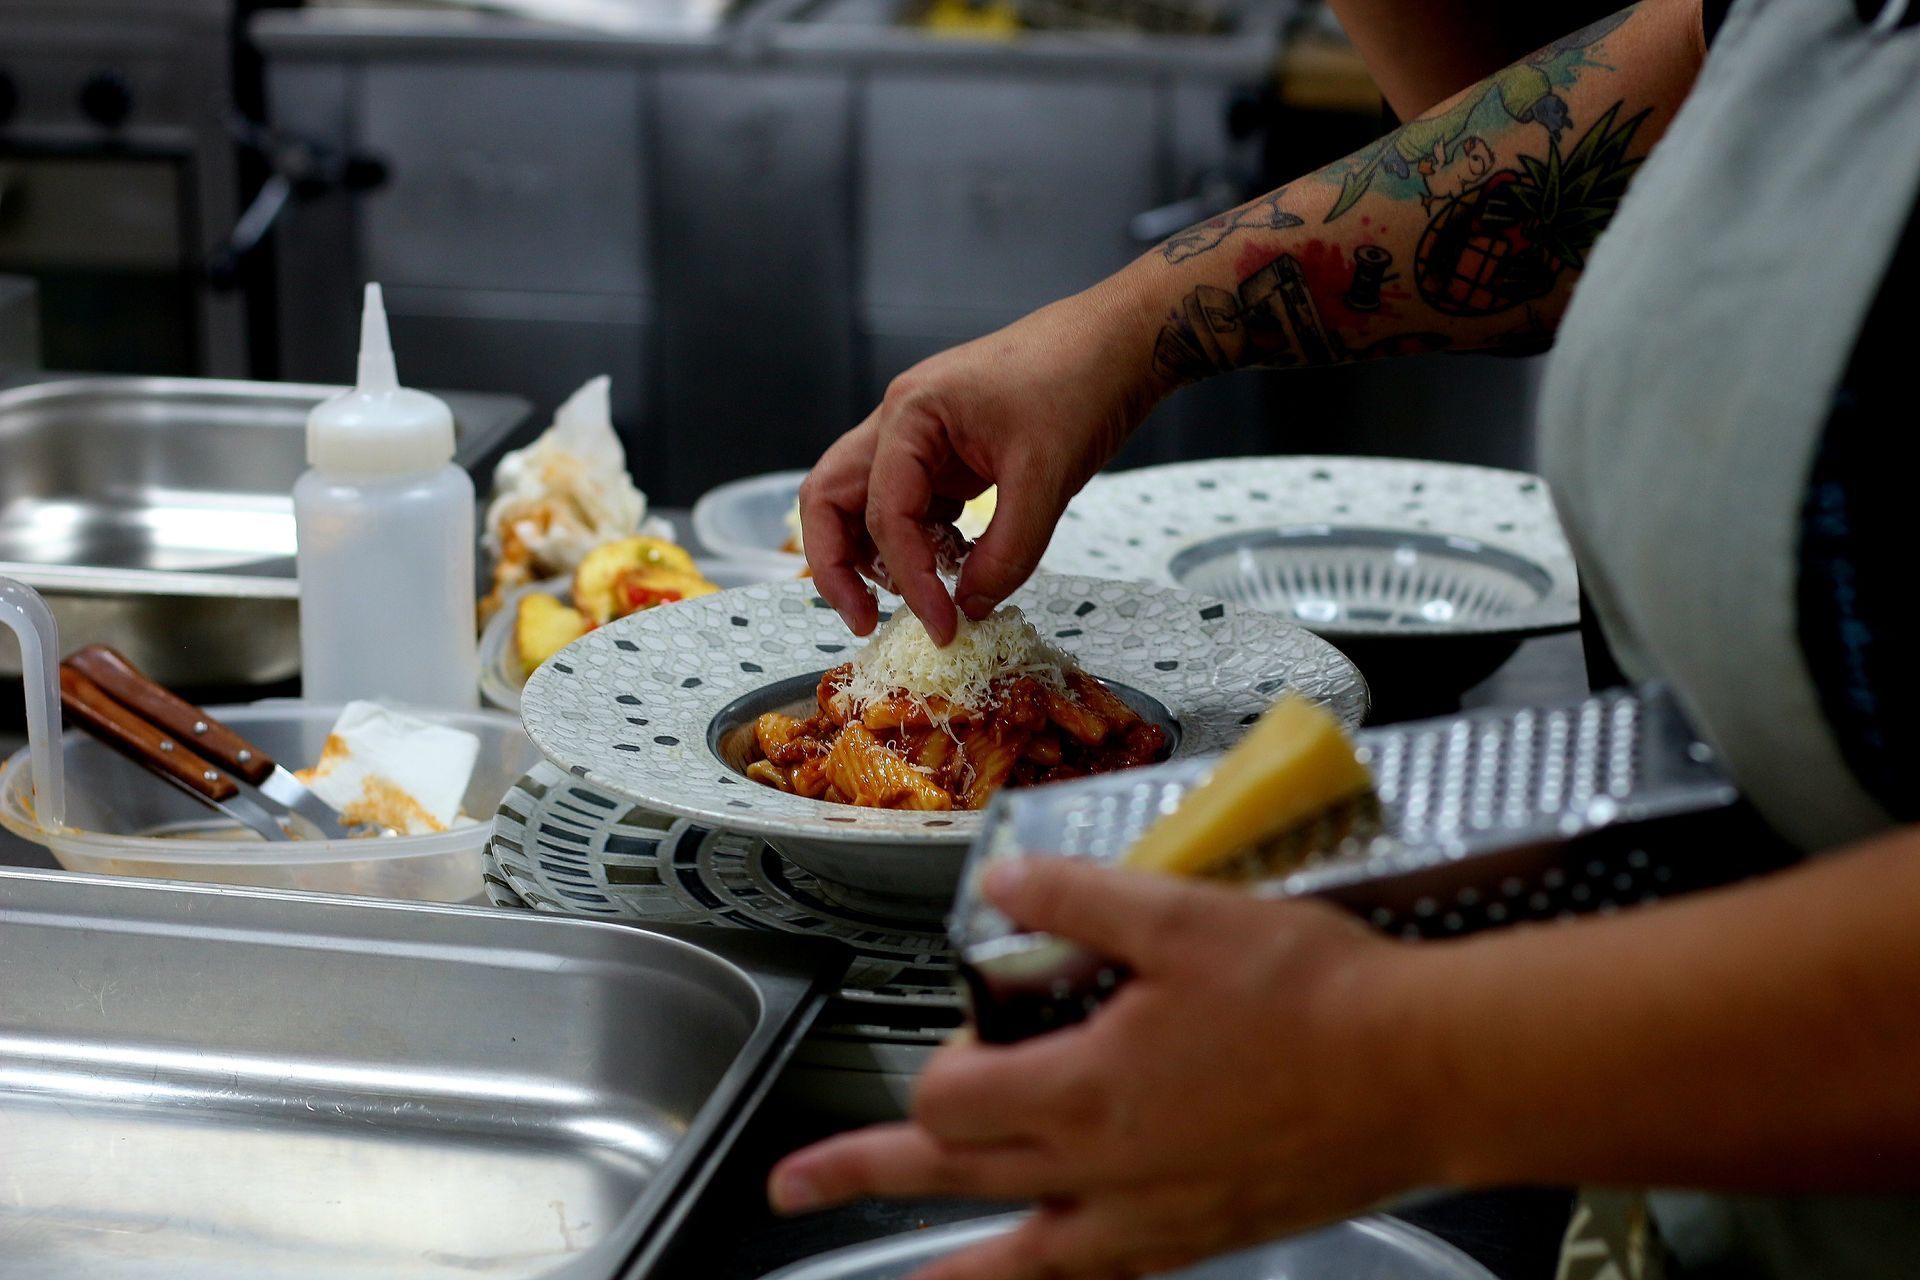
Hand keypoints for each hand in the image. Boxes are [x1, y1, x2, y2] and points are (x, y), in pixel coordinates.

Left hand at [767, 860, 1441, 1279]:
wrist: (1424, 1071)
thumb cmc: (1316, 998)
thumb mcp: (1184, 915)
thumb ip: (1080, 895)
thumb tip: (1006, 881)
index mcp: (1086, 1091)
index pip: (953, 1100)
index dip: (940, 1060)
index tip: (968, 1027)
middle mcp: (1103, 1173)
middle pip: (953, 1180)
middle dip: (861, 1178)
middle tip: (792, 1190)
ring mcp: (1150, 1218)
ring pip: (1021, 1260)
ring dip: (949, 1265)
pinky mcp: (1199, 1238)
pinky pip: (1100, 1275)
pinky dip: (1053, 1276)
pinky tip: (1052, 1268)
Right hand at [800, 280, 1162, 644]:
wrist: (1121, 342)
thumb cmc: (1081, 383)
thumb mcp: (1046, 478)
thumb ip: (1007, 553)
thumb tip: (970, 608)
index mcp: (911, 414)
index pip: (884, 515)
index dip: (909, 579)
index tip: (941, 625)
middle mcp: (901, 421)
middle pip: (832, 500)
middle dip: (837, 566)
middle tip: (863, 623)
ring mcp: (923, 436)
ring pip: (866, 504)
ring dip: (879, 555)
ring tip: (924, 597)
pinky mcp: (949, 452)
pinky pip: (914, 504)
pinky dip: (922, 541)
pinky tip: (959, 563)